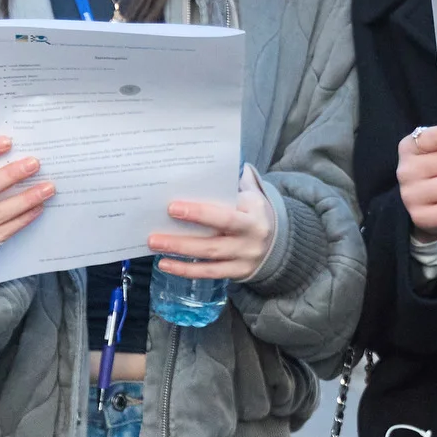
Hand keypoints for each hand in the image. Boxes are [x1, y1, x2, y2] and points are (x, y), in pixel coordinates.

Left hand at [155, 167, 273, 280]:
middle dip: (182, 239)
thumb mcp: (253, 194)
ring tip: (155, 246)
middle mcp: (250, 238)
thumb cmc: (256, 213)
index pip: (224, 214)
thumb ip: (236, 180)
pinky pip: (209, 273)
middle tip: (154, 235)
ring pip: (208, 257)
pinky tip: (166, 264)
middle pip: (213, 240)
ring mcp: (244, 257)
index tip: (172, 208)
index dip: (199, 213)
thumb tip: (213, 163)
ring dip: (180, 253)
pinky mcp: (238, 272)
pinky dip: (186, 270)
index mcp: (252, 214)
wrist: (283, 242)